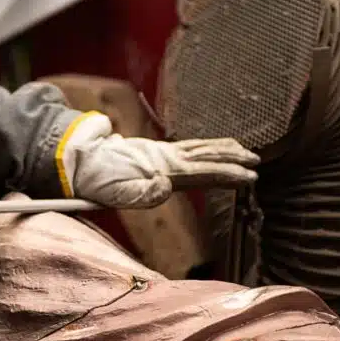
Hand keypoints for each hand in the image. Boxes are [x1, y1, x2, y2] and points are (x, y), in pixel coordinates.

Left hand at [58, 112, 259, 208]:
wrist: (82, 160)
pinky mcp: (159, 153)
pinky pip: (191, 147)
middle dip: (233, 161)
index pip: (202, 172)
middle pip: (207, 157)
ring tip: (248, 153)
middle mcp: (167, 158)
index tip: (249, 177)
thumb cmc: (99, 181)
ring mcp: (164, 153)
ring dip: (225, 150)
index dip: (227, 174)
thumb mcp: (116, 194)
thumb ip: (143, 194)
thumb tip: (167, 187)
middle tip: (256, 166)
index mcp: (163, 169)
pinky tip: (218, 148)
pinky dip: (210, 146)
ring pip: (202, 148)